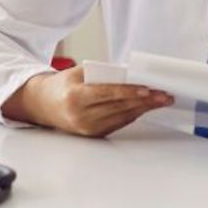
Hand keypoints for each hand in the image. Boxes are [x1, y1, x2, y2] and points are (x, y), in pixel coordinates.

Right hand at [14, 66, 173, 137]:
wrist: (43, 105)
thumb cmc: (63, 85)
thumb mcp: (79, 72)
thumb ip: (103, 73)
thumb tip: (132, 74)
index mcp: (76, 96)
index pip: (108, 93)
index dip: (130, 92)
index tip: (148, 89)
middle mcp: (81, 115)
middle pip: (119, 107)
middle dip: (145, 101)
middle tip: (164, 94)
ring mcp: (88, 128)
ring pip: (122, 117)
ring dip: (144, 109)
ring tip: (161, 100)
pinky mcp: (94, 135)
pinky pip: (118, 123)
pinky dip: (133, 114)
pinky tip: (145, 107)